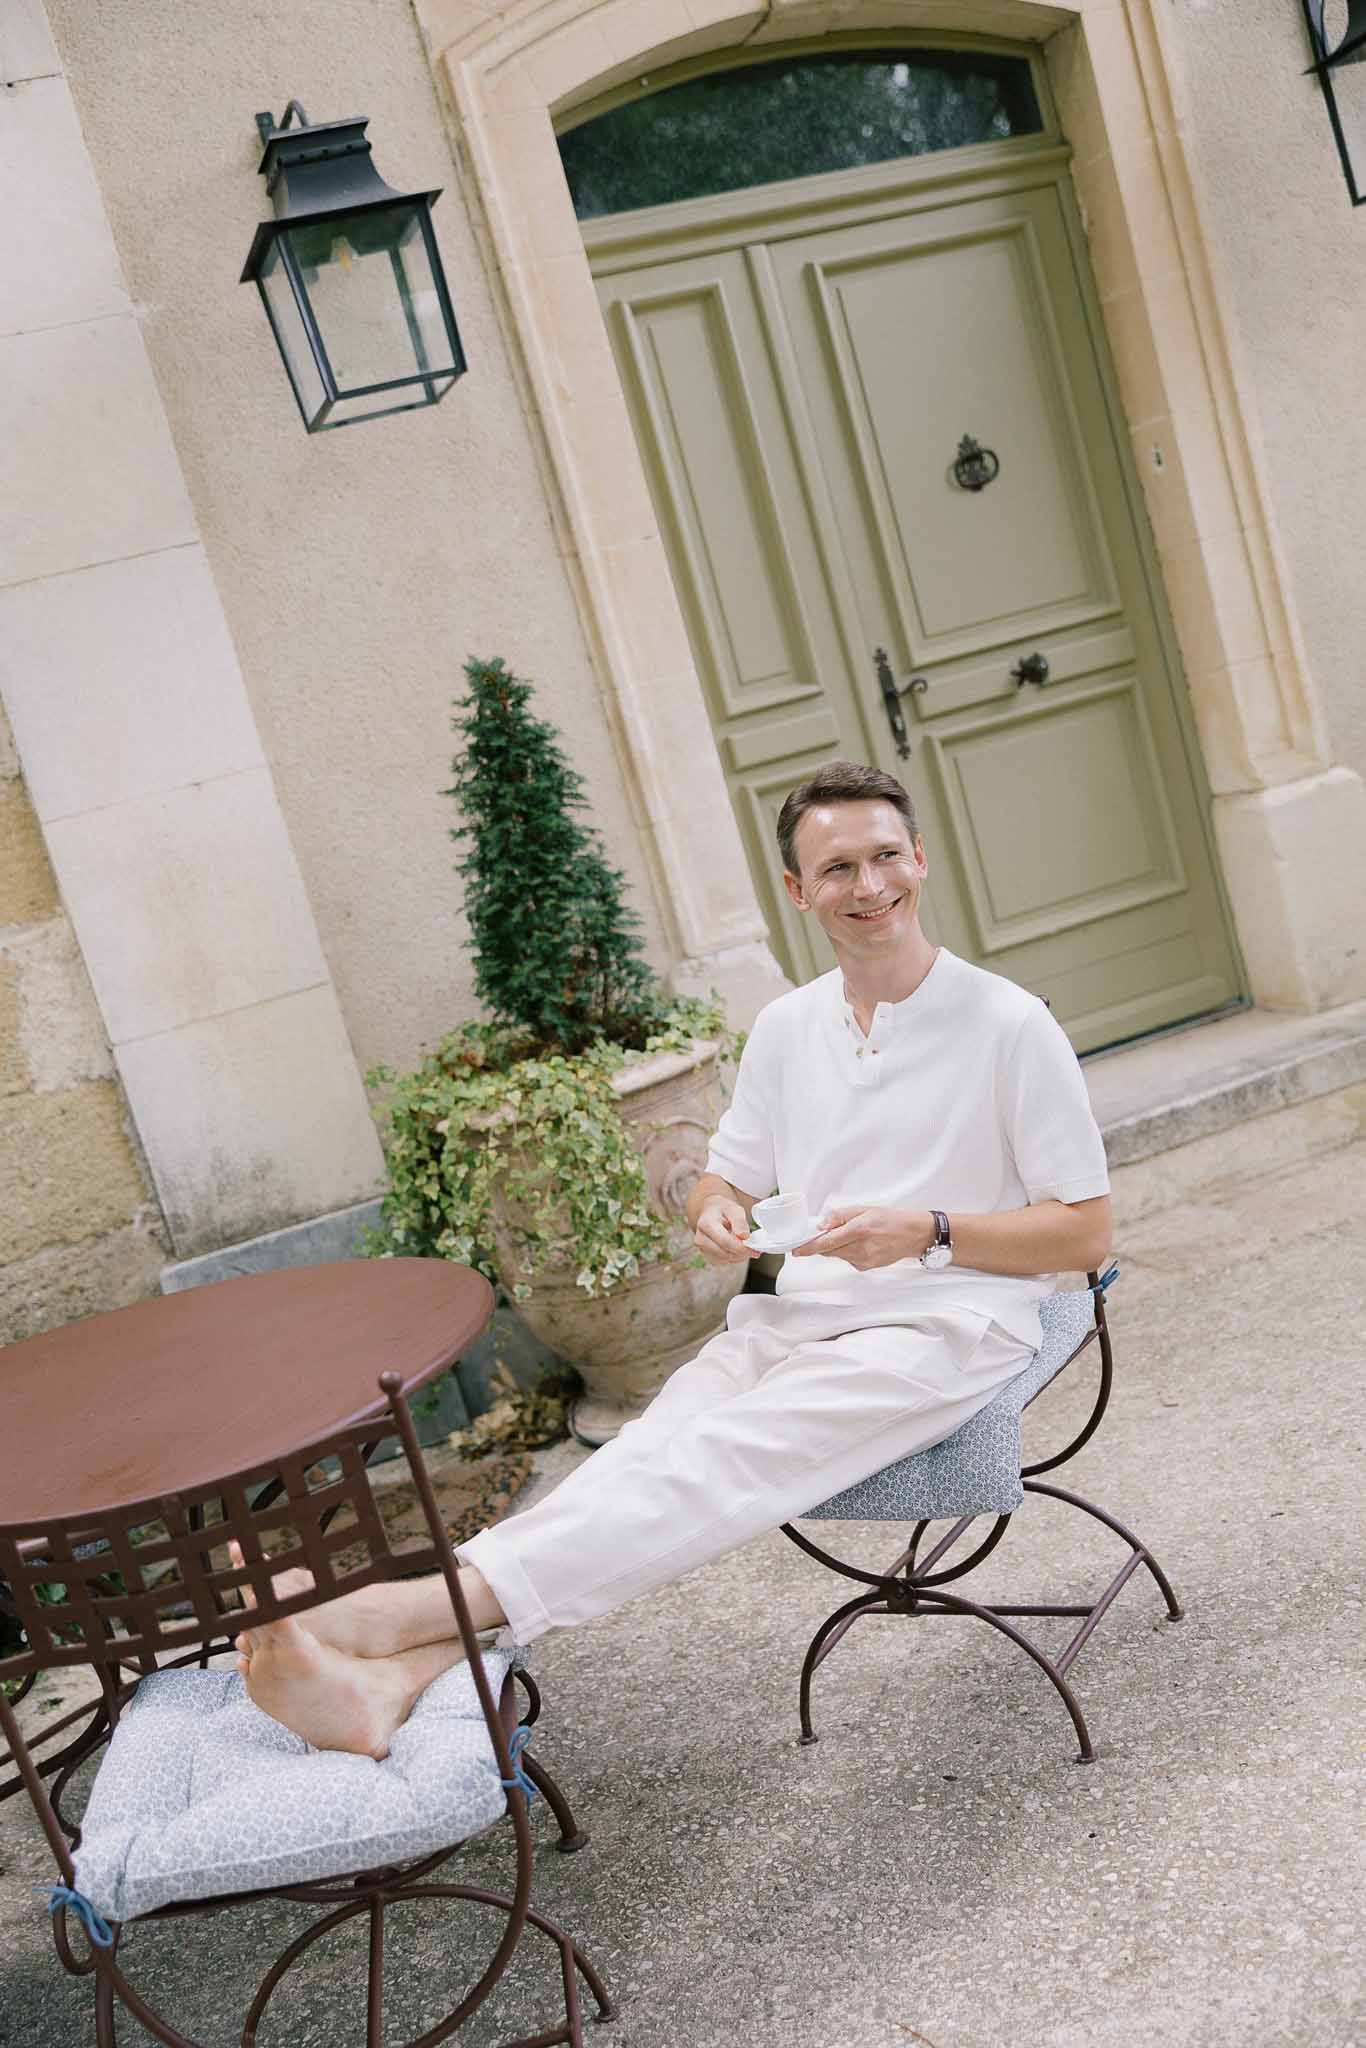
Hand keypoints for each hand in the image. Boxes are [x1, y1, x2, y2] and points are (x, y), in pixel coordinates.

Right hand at [693, 1195, 758, 1265]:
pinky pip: (723, 1262)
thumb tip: (744, 1236)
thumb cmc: (722, 1210)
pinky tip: (736, 1248)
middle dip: (742, 1253)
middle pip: (725, 1253)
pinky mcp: (706, 1255)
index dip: (742, 1248)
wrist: (711, 1212)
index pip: (726, 1242)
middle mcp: (700, 1238)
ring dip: (738, 1256)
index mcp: (706, 1224)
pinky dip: (733, 1258)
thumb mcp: (734, 1209)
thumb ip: (739, 1221)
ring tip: (744, 1244)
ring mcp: (702, 1248)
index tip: (755, 1250)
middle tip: (753, 1247)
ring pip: (725, 1260)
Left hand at [792, 1206, 933, 1270]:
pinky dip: (848, 1251)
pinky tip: (862, 1243)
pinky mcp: (866, 1267)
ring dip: (836, 1246)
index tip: (796, 1250)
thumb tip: (821, 1224)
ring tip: (853, 1235)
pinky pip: (848, 1259)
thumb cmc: (892, 1219)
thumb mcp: (865, 1209)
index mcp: (859, 1230)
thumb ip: (841, 1216)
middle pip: (829, 1251)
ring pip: (838, 1255)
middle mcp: (861, 1248)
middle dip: (822, 1244)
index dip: (809, 1247)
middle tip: (824, 1233)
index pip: (827, 1242)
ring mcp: (864, 1260)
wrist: (915, 1235)